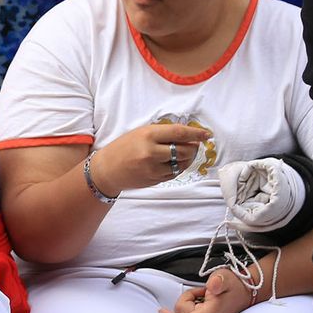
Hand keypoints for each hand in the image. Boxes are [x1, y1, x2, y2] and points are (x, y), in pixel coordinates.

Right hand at [89, 123, 212, 196]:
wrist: (106, 170)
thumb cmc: (123, 147)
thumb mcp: (140, 133)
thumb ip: (162, 133)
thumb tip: (188, 136)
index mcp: (148, 135)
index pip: (179, 133)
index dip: (196, 133)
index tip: (206, 134)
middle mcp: (152, 152)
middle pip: (184, 150)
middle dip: (193, 147)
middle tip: (194, 145)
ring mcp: (153, 168)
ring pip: (181, 164)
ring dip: (188, 159)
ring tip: (185, 153)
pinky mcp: (154, 179)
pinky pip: (174, 174)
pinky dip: (179, 167)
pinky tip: (175, 163)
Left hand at [159, 268, 253, 312]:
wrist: (246, 293)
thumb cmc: (235, 285)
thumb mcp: (225, 277)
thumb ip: (218, 281)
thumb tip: (213, 286)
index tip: (161, 311)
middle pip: (181, 312)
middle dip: (188, 298)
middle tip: (205, 291)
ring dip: (191, 301)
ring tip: (208, 295)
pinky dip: (194, 305)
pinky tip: (207, 301)